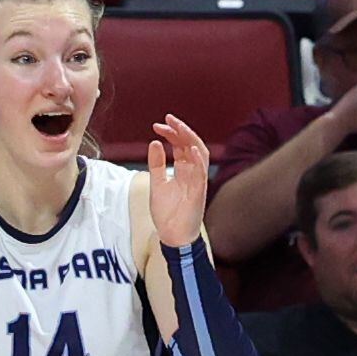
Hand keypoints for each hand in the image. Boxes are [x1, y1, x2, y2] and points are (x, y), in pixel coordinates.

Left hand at [145, 112, 213, 246]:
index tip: (158, 125)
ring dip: (191, 140)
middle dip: (181, 130)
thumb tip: (154, 142)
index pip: (181, 145)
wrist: (172, 236)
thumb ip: (157, 164)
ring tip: (179, 127)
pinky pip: (202, 174)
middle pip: (191, 145)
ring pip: (200, 154)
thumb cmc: (167, 213)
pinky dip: (198, 161)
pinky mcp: (199, 193)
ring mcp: (197, 181)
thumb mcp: (157, 183)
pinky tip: (191, 149)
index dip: (171, 133)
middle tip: (168, 118)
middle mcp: (192, 172)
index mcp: (183, 170)